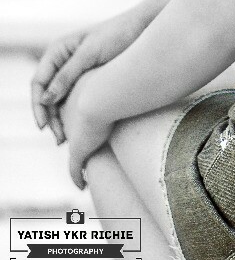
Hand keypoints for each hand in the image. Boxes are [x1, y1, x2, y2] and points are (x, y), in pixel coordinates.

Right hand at [31, 10, 147, 143]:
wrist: (142, 28)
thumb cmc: (117, 34)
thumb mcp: (90, 54)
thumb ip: (67, 75)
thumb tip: (45, 100)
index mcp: (57, 50)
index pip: (38, 82)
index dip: (37, 105)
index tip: (44, 126)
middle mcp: (61, 61)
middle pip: (45, 94)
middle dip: (48, 117)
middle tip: (59, 140)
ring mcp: (73, 71)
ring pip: (57, 100)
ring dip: (59, 119)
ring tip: (66, 140)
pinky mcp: (86, 78)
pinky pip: (72, 99)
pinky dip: (72, 113)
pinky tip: (78, 128)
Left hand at [58, 71, 114, 190]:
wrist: (105, 91)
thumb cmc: (116, 78)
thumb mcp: (117, 74)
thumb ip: (123, 77)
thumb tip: (141, 75)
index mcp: (75, 92)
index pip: (73, 106)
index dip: (78, 115)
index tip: (87, 122)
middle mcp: (69, 113)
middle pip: (70, 127)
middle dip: (76, 135)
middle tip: (86, 144)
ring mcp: (72, 133)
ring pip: (73, 147)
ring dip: (79, 157)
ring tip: (87, 166)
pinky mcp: (78, 150)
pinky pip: (74, 168)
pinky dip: (76, 177)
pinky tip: (81, 185)